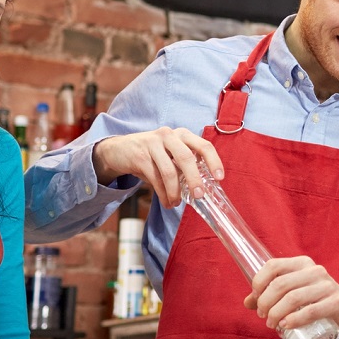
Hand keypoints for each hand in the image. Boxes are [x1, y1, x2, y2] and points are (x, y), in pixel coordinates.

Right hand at [91, 127, 223, 206]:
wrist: (119, 150)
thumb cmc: (152, 154)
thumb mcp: (171, 153)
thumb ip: (185, 165)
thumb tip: (202, 188)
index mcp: (182, 134)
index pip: (204, 145)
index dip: (214, 161)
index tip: (219, 177)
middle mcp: (169, 135)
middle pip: (187, 158)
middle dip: (195, 179)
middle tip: (199, 196)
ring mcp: (153, 144)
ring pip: (169, 171)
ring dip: (175, 191)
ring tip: (176, 203)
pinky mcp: (140, 156)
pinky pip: (155, 178)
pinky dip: (162, 193)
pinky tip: (166, 201)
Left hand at [247, 256, 338, 338]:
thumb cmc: (317, 299)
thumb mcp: (295, 292)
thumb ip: (271, 295)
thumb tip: (247, 302)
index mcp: (302, 263)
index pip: (273, 265)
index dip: (259, 282)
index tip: (255, 298)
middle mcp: (314, 270)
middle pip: (280, 284)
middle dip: (265, 302)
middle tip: (263, 316)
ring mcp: (327, 285)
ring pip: (293, 298)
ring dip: (277, 314)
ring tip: (272, 324)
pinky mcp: (336, 302)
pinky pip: (311, 311)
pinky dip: (295, 319)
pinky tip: (286, 326)